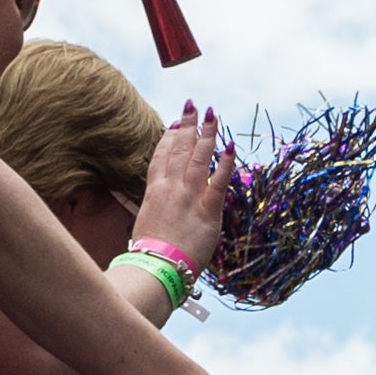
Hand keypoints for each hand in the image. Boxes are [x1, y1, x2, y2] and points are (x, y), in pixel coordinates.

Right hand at [135, 104, 227, 271]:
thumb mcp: (144, 225)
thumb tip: (159, 211)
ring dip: (206, 133)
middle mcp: (171, 188)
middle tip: (193, 106)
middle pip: (179, 149)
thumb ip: (154, 211)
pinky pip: (220, 181)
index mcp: (153, 191)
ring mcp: (190, 196)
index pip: (161, 156)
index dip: (168, 137)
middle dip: (187, 125)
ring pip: (199, 157)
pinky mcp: (208, 210)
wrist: (157, 268)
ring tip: (211, 114)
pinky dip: (226, 162)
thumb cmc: (148, 255)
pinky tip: (231, 146)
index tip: (174, 122)